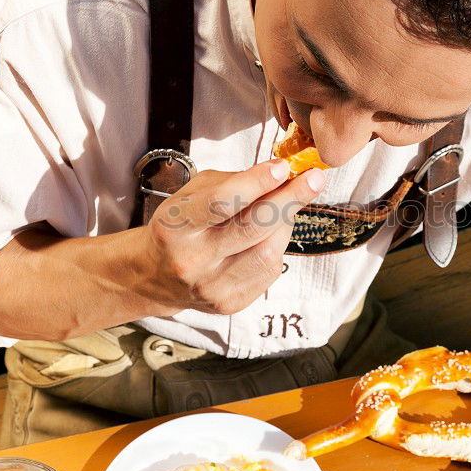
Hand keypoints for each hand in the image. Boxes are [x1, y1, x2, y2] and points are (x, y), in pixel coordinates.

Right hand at [142, 159, 324, 314]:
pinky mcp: (229, 304)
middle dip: (289, 200)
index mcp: (174, 227)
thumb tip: (280, 174)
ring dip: (287, 223)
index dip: (255, 183)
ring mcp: (211, 286)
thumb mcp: (192, 194)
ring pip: (267, 252)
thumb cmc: (180, 226)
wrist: (156, 276)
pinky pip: (268, 271)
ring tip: (292, 203)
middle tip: (314, 179)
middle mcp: (191, 260)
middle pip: (251, 228)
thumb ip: (232, 182)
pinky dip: (278, 245)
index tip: (283, 167)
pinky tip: (274, 232)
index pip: (219, 203)